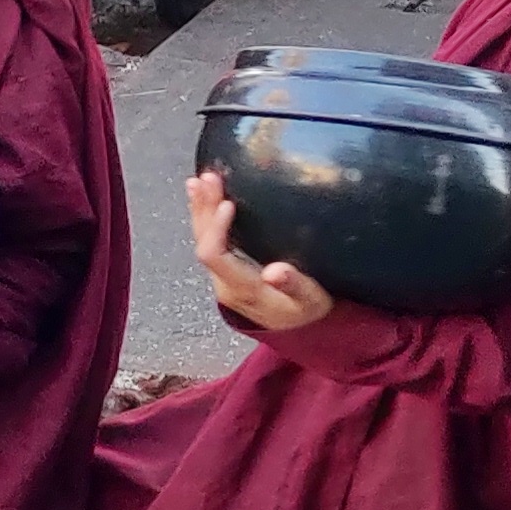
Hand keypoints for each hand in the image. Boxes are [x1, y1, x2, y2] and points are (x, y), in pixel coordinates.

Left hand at [188, 168, 333, 333]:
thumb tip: (276, 271)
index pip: (214, 255)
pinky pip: (210, 241)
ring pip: (201, 240)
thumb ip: (294, 286)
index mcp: (242, 289)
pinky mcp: (227, 271)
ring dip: (201, 209)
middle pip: (203, 243)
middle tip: (209, 178)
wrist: (303, 331)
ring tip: (199, 181)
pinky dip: (206, 217)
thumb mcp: (312, 301)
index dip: (216, 228)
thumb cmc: (310, 311)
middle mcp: (225, 284)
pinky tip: (203, 197)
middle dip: (204, 209)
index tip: (228, 203)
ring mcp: (223, 278)